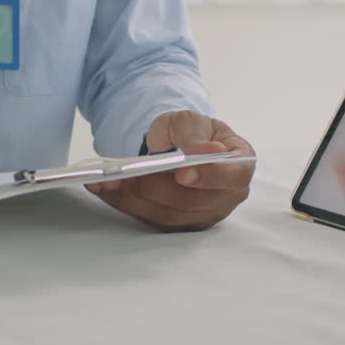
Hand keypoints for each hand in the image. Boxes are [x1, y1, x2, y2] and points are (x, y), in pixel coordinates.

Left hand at [87, 111, 254, 231]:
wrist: (178, 146)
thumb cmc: (190, 132)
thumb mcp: (191, 120)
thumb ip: (194, 133)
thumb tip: (203, 150)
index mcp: (239, 164)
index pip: (234, 176)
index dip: (210, 177)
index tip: (182, 173)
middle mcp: (227, 195)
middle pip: (192, 200)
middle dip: (154, 187)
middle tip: (125, 174)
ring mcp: (205, 214)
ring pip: (169, 214)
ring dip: (133, 198)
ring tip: (105, 181)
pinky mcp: (181, 224)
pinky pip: (152, 220)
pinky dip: (126, 206)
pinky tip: (105, 191)